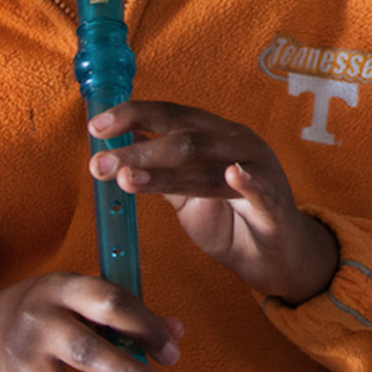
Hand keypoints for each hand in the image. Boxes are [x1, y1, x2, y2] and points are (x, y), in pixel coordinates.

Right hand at [0, 273, 182, 371]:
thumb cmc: (55, 309)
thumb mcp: (86, 295)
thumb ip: (131, 313)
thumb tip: (175, 334)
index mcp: (64, 290)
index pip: (109, 303)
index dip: (145, 327)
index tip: (172, 353)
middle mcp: (40, 325)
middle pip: (87, 353)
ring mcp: (22, 363)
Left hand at [89, 100, 339, 303]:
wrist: (274, 256)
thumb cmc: (231, 221)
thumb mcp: (188, 193)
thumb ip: (161, 171)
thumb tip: (116, 151)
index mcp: (217, 134)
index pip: (173, 114)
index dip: (134, 115)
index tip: (96, 127)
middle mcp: (238, 143)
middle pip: (185, 136)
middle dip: (139, 148)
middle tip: (100, 164)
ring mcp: (260, 170)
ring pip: (209, 164)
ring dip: (166, 171)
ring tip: (129, 178)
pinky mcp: (275, 203)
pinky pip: (261, 189)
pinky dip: (248, 181)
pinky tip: (233, 175)